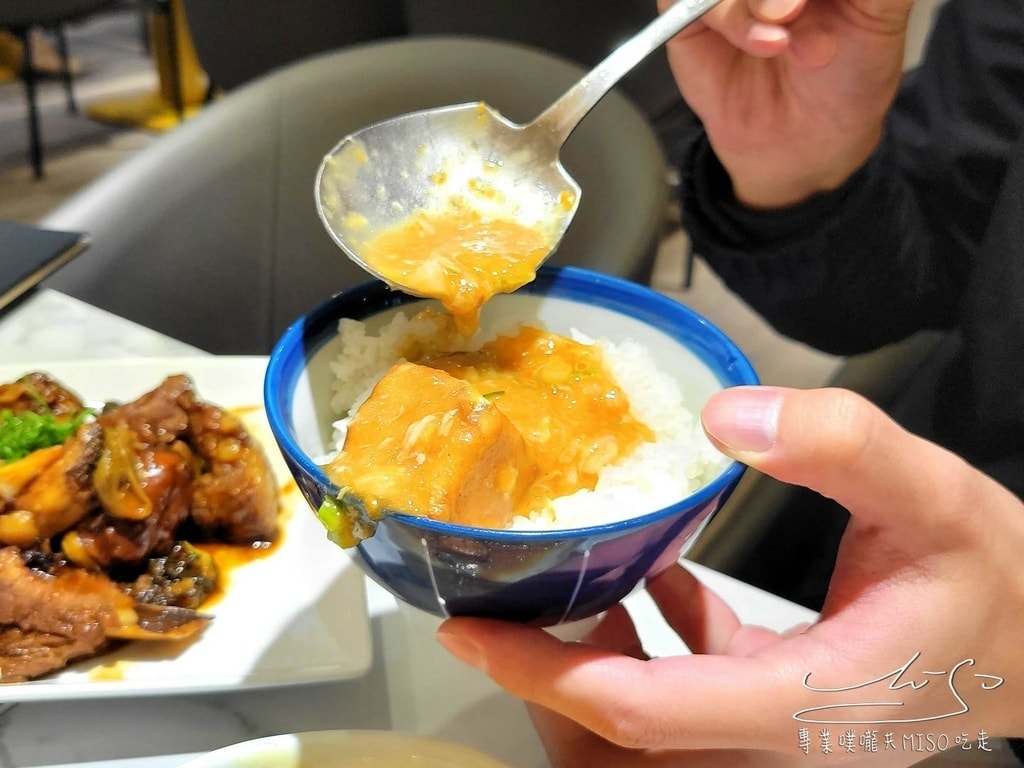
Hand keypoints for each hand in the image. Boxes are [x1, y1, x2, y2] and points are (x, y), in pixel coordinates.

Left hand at [437, 386, 1023, 765]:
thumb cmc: (1000, 583)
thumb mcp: (934, 495)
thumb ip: (839, 446)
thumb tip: (727, 417)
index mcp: (807, 704)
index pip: (640, 711)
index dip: (541, 674)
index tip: (470, 630)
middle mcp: (781, 740)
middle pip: (620, 734)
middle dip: (546, 675)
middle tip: (505, 595)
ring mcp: (777, 731)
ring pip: (646, 721)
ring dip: (592, 657)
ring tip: (571, 577)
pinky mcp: (781, 703)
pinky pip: (687, 686)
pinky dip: (650, 637)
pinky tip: (651, 572)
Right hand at [659, 0, 913, 206]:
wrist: (808, 144)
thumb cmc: (847, 76)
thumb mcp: (881, 11)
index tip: (809, 6)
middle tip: (796, 8)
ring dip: (757, 1)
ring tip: (787, 35)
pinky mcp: (687, 15)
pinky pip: (684, 1)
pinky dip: (730, 17)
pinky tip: (763, 41)